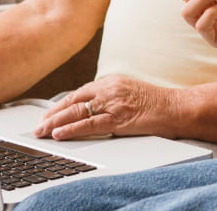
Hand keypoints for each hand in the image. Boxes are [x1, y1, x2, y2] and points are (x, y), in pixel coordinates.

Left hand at [34, 76, 181, 139]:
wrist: (177, 107)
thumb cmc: (159, 104)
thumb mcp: (131, 94)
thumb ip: (112, 98)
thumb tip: (95, 110)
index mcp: (112, 82)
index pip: (80, 93)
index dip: (61, 105)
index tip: (49, 114)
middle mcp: (110, 89)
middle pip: (73, 101)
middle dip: (52, 114)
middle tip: (38, 125)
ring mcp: (113, 103)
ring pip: (77, 112)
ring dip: (55, 122)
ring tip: (41, 131)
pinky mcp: (119, 118)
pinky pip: (89, 124)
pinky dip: (71, 129)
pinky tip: (59, 133)